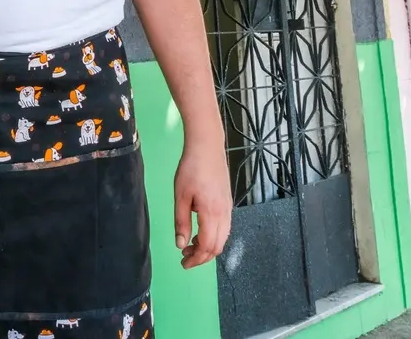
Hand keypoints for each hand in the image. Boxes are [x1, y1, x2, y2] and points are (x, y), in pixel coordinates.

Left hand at [174, 140, 232, 268]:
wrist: (207, 147)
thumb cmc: (191, 169)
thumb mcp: (181, 196)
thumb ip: (181, 222)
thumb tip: (181, 244)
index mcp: (212, 214)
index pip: (208, 246)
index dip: (196, 259)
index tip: (183, 263)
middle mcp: (224, 214)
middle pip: (218, 246)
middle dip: (202, 256)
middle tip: (185, 257)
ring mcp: (229, 208)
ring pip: (223, 238)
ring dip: (208, 246)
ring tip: (189, 245)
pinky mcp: (228, 203)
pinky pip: (224, 228)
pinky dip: (213, 236)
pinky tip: (200, 231)